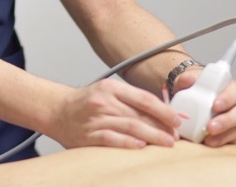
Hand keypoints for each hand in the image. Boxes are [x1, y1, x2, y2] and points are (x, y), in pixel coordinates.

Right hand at [49, 78, 180, 149]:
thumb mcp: (109, 93)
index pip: (144, 98)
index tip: (178, 119)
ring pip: (130, 127)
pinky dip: (129, 143)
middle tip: (176, 136)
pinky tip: (141, 147)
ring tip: (166, 143)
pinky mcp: (89, 135)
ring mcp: (96, 119)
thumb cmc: (87, 103)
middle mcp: (103, 102)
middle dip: (162, 127)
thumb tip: (168, 112)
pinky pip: (113, 140)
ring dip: (152, 137)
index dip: (164, 110)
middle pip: (140, 115)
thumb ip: (135, 101)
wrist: (57, 111)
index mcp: (111, 88)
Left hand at [173, 69, 235, 145]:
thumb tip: (187, 78)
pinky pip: (233, 139)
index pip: (234, 92)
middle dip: (226, 122)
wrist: (190, 98)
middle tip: (211, 127)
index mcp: (229, 89)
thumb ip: (187, 79)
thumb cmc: (193, 88)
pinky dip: (224, 142)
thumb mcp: (188, 81)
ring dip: (223, 136)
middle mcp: (235, 105)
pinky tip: (212, 144)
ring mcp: (235, 120)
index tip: (215, 106)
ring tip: (208, 140)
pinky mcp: (231, 132)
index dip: (227, 99)